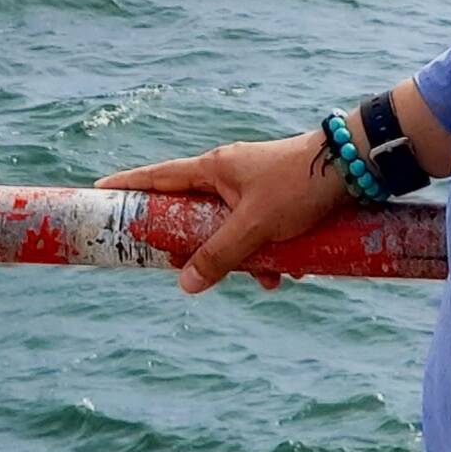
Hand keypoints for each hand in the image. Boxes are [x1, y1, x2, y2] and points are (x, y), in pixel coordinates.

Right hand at [94, 126, 347, 293]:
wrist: (353, 167)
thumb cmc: (298, 186)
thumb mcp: (254, 225)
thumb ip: (218, 255)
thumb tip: (184, 284)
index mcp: (213, 168)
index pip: (158, 177)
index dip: (127, 187)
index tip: (97, 192)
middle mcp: (228, 174)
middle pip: (191, 215)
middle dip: (197, 250)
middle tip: (191, 271)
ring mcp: (252, 186)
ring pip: (228, 231)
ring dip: (244, 261)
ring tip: (268, 278)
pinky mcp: (275, 199)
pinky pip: (257, 234)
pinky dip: (268, 256)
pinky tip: (291, 272)